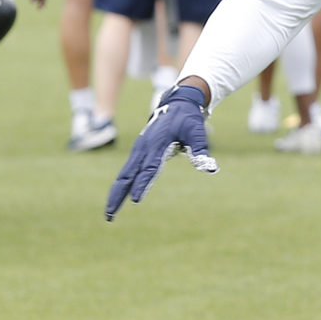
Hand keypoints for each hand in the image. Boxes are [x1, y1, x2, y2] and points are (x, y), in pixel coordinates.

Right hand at [106, 83, 215, 219]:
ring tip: (110, 213)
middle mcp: (143, 148)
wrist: (176, 103)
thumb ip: (200, 149)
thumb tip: (210, 168)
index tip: (136, 199)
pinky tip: (117, 198)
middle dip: (118, 195)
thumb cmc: (188, 118)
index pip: (149, 168)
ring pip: (123, 175)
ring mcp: (138, 150)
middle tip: (110, 215)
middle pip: (127, 175)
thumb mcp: (196, 130)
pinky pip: (127, 171)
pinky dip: (121, 185)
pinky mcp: (138, 152)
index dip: (143, 183)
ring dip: (116, 193)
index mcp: (156, 144)